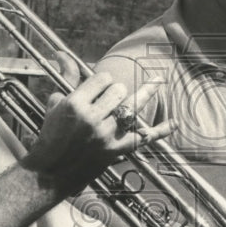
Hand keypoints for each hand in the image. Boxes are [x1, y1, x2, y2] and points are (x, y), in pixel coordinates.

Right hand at [22, 72, 174, 191]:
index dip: (103, 80)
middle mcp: (92, 119)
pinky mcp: (115, 151)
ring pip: (132, 107)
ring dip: (145, 92)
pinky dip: (161, 131)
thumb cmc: (51, 136)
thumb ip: (67, 78)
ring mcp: (106, 135)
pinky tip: (175, 122)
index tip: (99, 86)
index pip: (102, 78)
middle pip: (118, 90)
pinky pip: (143, 137)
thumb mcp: (56, 105)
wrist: (50, 173)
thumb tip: (62, 53)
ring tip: (157, 80)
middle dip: (116, 90)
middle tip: (109, 98)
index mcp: (75, 105)